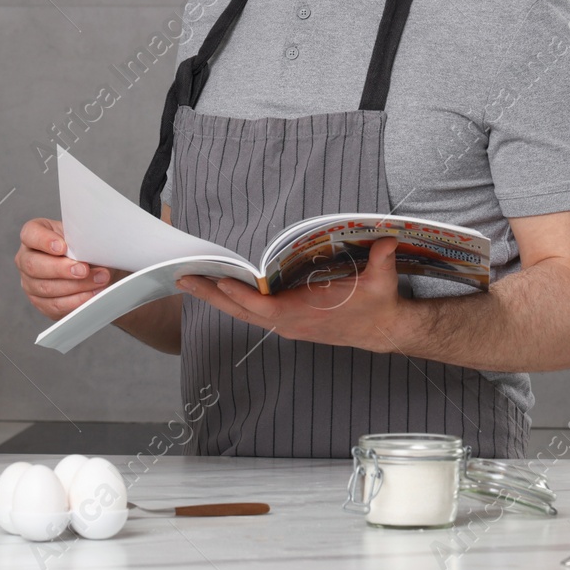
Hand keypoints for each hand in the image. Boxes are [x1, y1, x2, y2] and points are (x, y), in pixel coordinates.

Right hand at [14, 217, 113, 320]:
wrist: (92, 268)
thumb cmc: (82, 247)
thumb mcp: (81, 237)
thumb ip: (81, 240)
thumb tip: (92, 248)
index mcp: (33, 236)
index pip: (30, 234)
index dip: (44, 241)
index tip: (63, 247)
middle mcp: (26, 259)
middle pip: (33, 266)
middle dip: (61, 269)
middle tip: (83, 269)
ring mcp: (31, 283)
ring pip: (46, 288)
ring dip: (75, 286)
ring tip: (98, 280)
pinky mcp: (41, 303)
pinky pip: (56, 305)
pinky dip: (76, 300)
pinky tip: (92, 294)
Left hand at [176, 238, 405, 352]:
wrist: (382, 329)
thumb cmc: (378, 304)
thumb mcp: (382, 281)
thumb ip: (382, 260)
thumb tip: (386, 240)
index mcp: (305, 314)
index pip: (266, 307)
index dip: (242, 296)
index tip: (220, 282)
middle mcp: (289, 323)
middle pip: (242, 311)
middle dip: (212, 294)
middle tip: (183, 278)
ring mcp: (285, 325)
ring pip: (242, 313)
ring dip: (216, 297)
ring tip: (190, 280)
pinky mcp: (285, 322)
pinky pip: (251, 312)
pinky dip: (231, 300)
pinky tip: (216, 288)